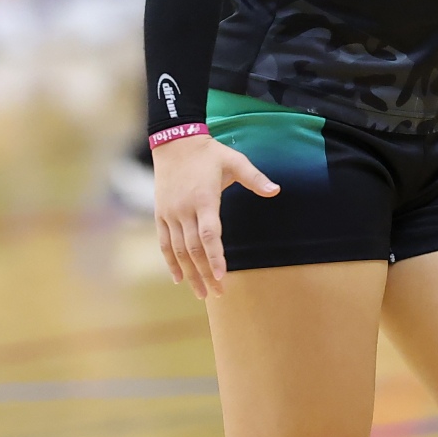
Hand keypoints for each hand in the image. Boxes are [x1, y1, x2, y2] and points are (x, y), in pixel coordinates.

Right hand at [151, 133, 277, 298]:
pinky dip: (171, 262)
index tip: (221, 277)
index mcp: (204, 199)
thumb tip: (276, 189)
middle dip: (205, 274)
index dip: (215, 257)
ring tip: (201, 293)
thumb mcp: (234, 161)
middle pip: (194, 249)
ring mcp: (170, 214)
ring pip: (178, 251)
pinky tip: (178, 278)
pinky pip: (164, 243)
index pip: (209, 235)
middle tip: (217, 294)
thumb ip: (254, 178)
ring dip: (189, 274)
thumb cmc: (209, 153)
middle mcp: (184, 210)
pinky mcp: (161, 214)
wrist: (174, 142)